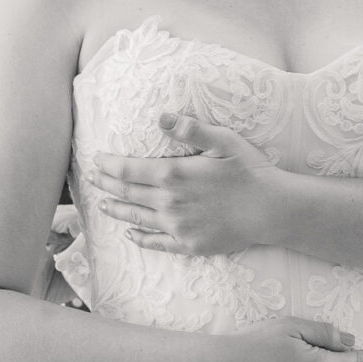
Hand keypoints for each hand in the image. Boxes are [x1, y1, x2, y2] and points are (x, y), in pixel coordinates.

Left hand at [88, 113, 294, 256]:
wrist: (271, 210)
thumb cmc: (250, 170)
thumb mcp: (224, 140)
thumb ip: (191, 129)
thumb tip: (161, 117)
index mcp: (173, 174)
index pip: (128, 170)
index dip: (108, 165)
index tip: (96, 159)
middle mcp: (168, 203)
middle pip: (127, 193)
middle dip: (105, 184)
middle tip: (91, 179)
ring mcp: (177, 226)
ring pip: (136, 217)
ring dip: (116, 209)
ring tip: (102, 204)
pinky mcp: (188, 244)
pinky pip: (156, 243)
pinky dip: (139, 238)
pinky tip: (130, 235)